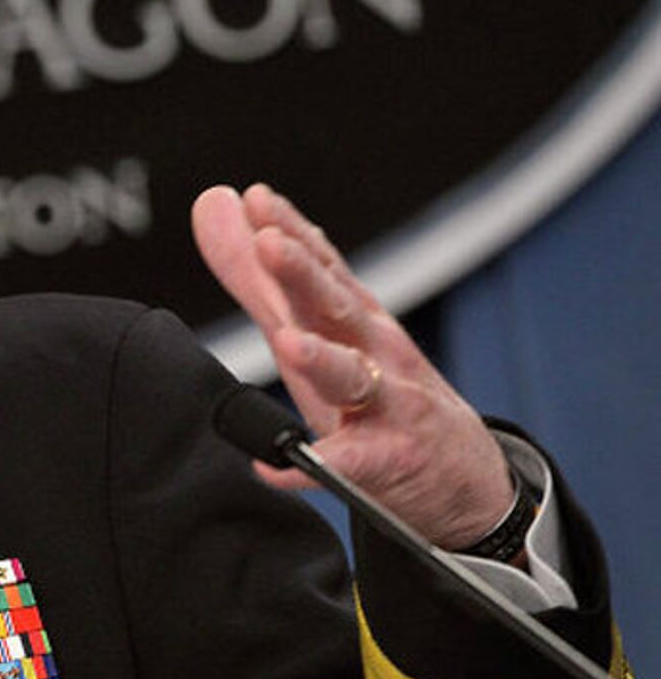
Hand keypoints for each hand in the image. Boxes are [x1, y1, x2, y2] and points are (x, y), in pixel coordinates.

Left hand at [192, 184, 513, 550]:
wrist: (462, 479)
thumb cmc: (375, 394)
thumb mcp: (316, 332)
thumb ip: (257, 276)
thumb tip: (216, 204)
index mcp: (353, 318)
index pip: (321, 266)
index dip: (290, 231)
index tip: (258, 200)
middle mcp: (374, 351)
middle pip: (337, 307)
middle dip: (303, 273)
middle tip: (268, 243)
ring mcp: (388, 404)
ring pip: (353, 377)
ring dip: (321, 358)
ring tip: (288, 342)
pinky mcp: (387, 461)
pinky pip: (347, 464)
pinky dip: (310, 467)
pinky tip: (273, 466)